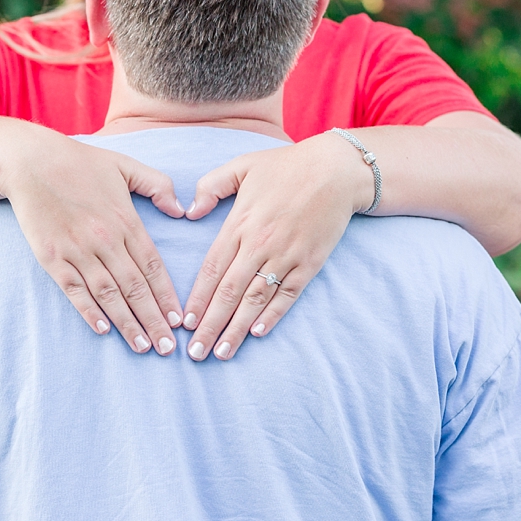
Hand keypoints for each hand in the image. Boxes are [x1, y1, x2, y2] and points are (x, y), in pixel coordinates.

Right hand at [1, 132, 185, 354]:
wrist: (29, 161)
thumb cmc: (80, 162)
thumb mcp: (126, 165)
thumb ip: (158, 185)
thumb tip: (181, 210)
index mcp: (126, 220)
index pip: (152, 266)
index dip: (166, 296)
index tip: (178, 320)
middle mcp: (105, 239)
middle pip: (135, 288)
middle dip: (153, 320)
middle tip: (167, 348)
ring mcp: (77, 250)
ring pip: (108, 294)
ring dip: (126, 323)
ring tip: (142, 347)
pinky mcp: (51, 257)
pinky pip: (74, 290)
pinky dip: (88, 311)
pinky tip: (102, 329)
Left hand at [181, 132, 370, 360]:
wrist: (336, 170)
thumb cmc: (285, 166)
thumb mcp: (241, 166)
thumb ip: (211, 186)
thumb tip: (188, 211)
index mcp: (240, 223)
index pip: (212, 269)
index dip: (197, 299)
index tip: (184, 323)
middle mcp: (260, 244)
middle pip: (229, 292)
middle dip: (210, 325)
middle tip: (195, 353)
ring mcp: (287, 255)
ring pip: (256, 299)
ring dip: (237, 329)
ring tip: (221, 353)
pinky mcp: (310, 262)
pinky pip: (288, 294)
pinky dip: (273, 315)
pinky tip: (258, 333)